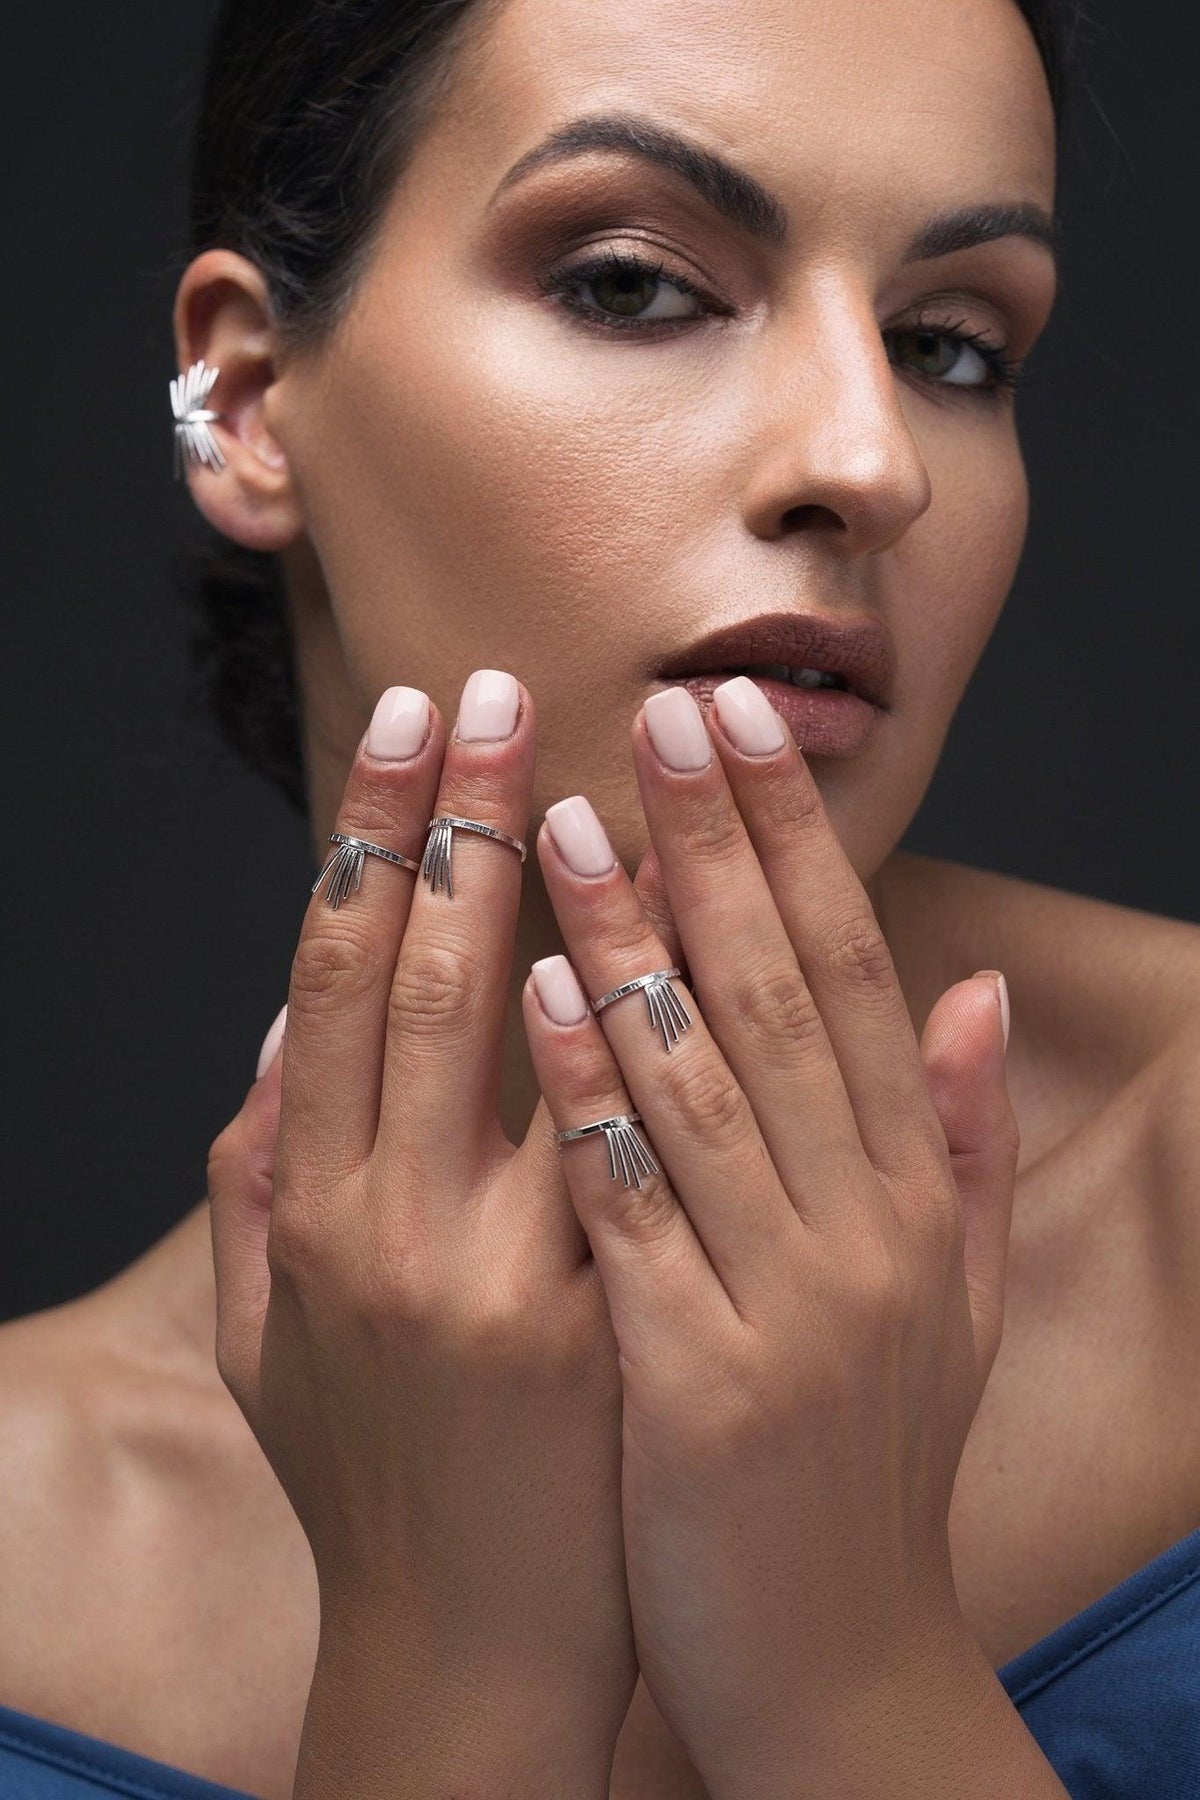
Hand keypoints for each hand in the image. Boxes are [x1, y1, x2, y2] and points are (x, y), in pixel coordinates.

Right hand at [206, 673, 636, 1798]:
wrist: (477, 1640)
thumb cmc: (367, 1473)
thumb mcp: (266, 1336)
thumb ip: (258, 1178)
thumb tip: (279, 1025)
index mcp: (308, 1212)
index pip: (334, 977)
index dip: (367, 838)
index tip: (405, 723)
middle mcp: (397, 1226)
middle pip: (431, 974)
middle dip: (464, 816)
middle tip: (496, 686)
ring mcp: (510, 1270)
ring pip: (540, 1036)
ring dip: (573, 886)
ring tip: (607, 762)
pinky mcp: (610, 1311)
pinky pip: (636, 1133)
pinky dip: (652, 1023)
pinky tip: (680, 922)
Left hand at [522, 678, 1020, 1796]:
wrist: (836, 1660)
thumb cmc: (875, 1463)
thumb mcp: (957, 1298)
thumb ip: (969, 1138)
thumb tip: (978, 991)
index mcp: (916, 1196)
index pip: (856, 978)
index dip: (796, 845)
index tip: (741, 730)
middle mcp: (865, 1230)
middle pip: (780, 997)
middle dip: (716, 846)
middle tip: (658, 714)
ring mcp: (785, 1304)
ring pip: (699, 1082)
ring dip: (630, 938)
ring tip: (558, 819)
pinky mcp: (695, 1382)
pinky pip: (630, 1210)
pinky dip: (587, 1094)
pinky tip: (538, 992)